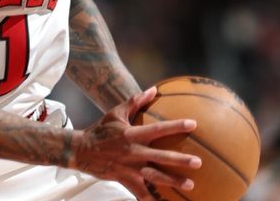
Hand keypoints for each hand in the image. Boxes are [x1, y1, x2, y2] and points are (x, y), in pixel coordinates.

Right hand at [72, 87, 200, 200]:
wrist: (81, 150)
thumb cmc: (101, 129)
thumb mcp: (116, 113)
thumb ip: (136, 101)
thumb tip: (153, 89)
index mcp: (132, 134)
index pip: (158, 129)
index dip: (175, 126)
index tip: (193, 124)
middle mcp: (133, 152)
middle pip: (160, 156)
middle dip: (180, 160)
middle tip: (198, 162)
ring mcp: (129, 168)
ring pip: (155, 177)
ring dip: (173, 181)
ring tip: (190, 185)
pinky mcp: (125, 180)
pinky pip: (141, 192)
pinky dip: (152, 198)